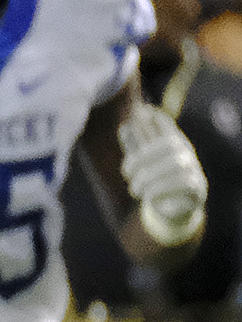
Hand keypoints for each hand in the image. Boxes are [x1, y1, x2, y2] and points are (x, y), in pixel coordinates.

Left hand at [120, 100, 207, 243]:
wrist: (173, 209)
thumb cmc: (156, 181)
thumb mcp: (144, 163)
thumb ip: (135, 146)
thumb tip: (125, 126)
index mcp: (173, 145)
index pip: (167, 128)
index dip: (158, 119)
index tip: (143, 112)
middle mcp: (185, 153)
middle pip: (168, 144)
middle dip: (142, 157)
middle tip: (126, 172)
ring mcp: (194, 168)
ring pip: (174, 163)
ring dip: (148, 177)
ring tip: (134, 188)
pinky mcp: (197, 186)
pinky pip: (182, 183)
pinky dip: (159, 189)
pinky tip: (148, 196)